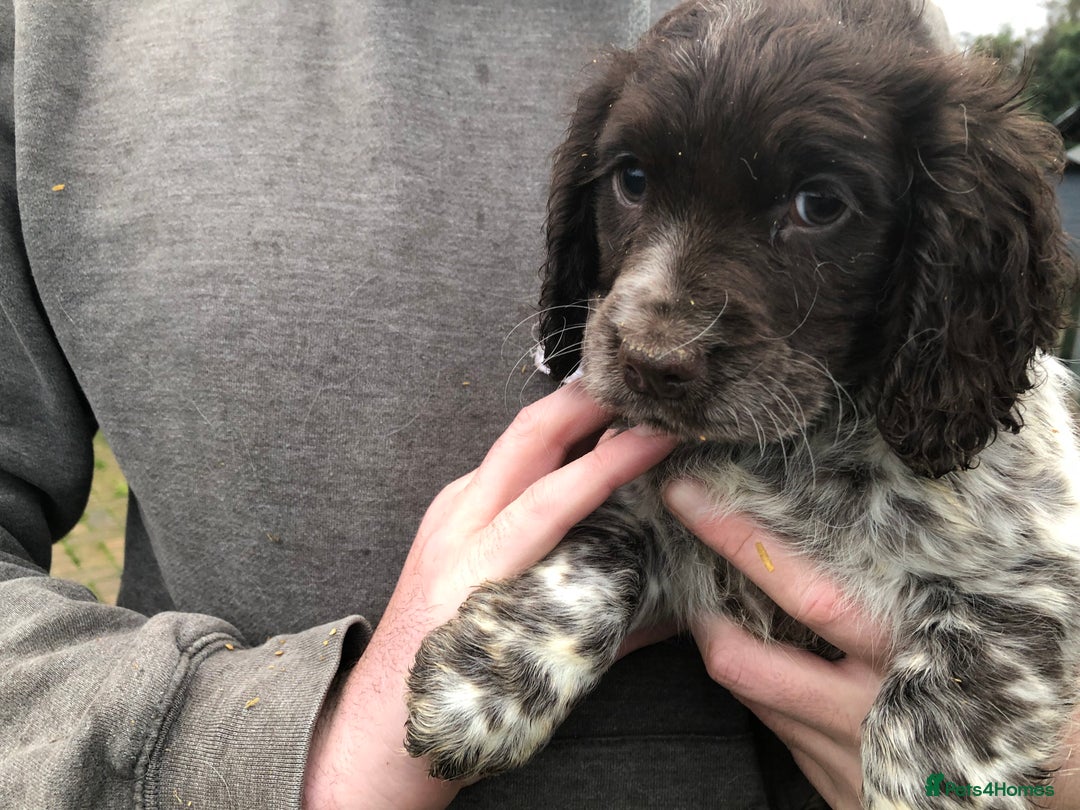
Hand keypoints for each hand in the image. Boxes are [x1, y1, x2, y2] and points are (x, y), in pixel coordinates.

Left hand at [303, 384, 676, 808]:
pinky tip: (577, 443)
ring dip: (568, 413)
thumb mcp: (536, 675)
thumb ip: (607, 633)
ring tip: (620, 401)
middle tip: (640, 384)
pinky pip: (502, 461)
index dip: (612, 460)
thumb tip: (674, 613)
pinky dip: (546, 443)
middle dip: (585, 400)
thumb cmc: (458, 704)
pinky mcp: (447, 515)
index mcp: (476, 569)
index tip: (660, 433)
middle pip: (524, 436)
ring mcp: (447, 514)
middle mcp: (456, 526)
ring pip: (512, 439)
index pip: (552, 496)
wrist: (380, 729)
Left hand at [665, 479, 1079, 807]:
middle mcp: (864, 717)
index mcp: (907, 661)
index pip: (807, 592)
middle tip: (691, 575)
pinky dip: (778, 699)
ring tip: (745, 618)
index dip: (744, 543)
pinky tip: (800, 674)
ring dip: (742, 656)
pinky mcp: (843, 794)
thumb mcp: (976, 629)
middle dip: (706, 619)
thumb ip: (916, 589)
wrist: (1066, 790)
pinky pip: (784, 735)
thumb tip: (875, 527)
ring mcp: (847, 763)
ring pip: (757, 701)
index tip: (693, 497)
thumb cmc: (1027, 690)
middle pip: (747, 664)